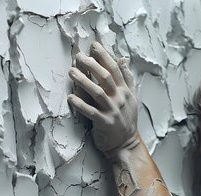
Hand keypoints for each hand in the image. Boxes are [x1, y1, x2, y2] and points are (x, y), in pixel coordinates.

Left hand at [68, 42, 138, 157]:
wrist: (125, 144)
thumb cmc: (125, 120)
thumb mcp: (130, 98)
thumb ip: (127, 79)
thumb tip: (122, 59)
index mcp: (126, 91)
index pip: (115, 69)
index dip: (104, 56)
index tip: (93, 45)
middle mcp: (120, 99)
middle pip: (105, 77)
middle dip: (91, 64)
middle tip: (78, 56)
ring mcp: (112, 111)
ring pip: (97, 92)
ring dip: (83, 80)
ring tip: (71, 72)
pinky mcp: (104, 123)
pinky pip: (90, 111)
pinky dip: (80, 104)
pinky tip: (70, 98)